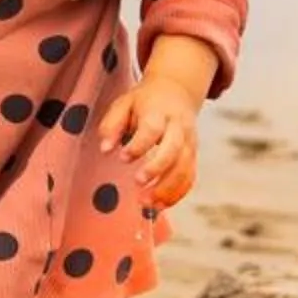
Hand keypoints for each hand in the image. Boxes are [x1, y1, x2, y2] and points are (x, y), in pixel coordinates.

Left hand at [96, 77, 201, 206]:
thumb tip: (105, 149)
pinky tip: (160, 205)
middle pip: (174, 149)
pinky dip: (177, 194)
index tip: (123, 158)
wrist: (177, 92)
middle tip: (138, 182)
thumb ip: (112, 125)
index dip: (139, 145)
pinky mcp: (193, 155)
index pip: (152, 129)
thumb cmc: (144, 102)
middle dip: (157, 168)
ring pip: (185, 167)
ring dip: (168, 188)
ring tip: (147, 203)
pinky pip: (190, 177)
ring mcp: (189, 142)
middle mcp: (178, 127)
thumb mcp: (123, 104)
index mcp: (159, 112)